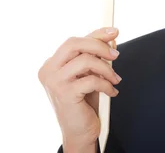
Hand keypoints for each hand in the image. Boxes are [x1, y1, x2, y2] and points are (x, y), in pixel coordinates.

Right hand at [38, 27, 121, 147]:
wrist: (79, 131)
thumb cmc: (83, 103)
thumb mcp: (89, 74)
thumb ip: (95, 55)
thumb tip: (111, 37)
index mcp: (52, 63)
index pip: (74, 41)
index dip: (96, 34)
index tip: (113, 32)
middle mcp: (48, 70)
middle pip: (74, 43)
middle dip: (99, 46)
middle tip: (116, 55)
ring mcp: (54, 81)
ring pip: (85, 60)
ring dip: (106, 69)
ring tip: (115, 79)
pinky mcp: (65, 93)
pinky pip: (92, 79)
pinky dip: (106, 84)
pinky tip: (111, 91)